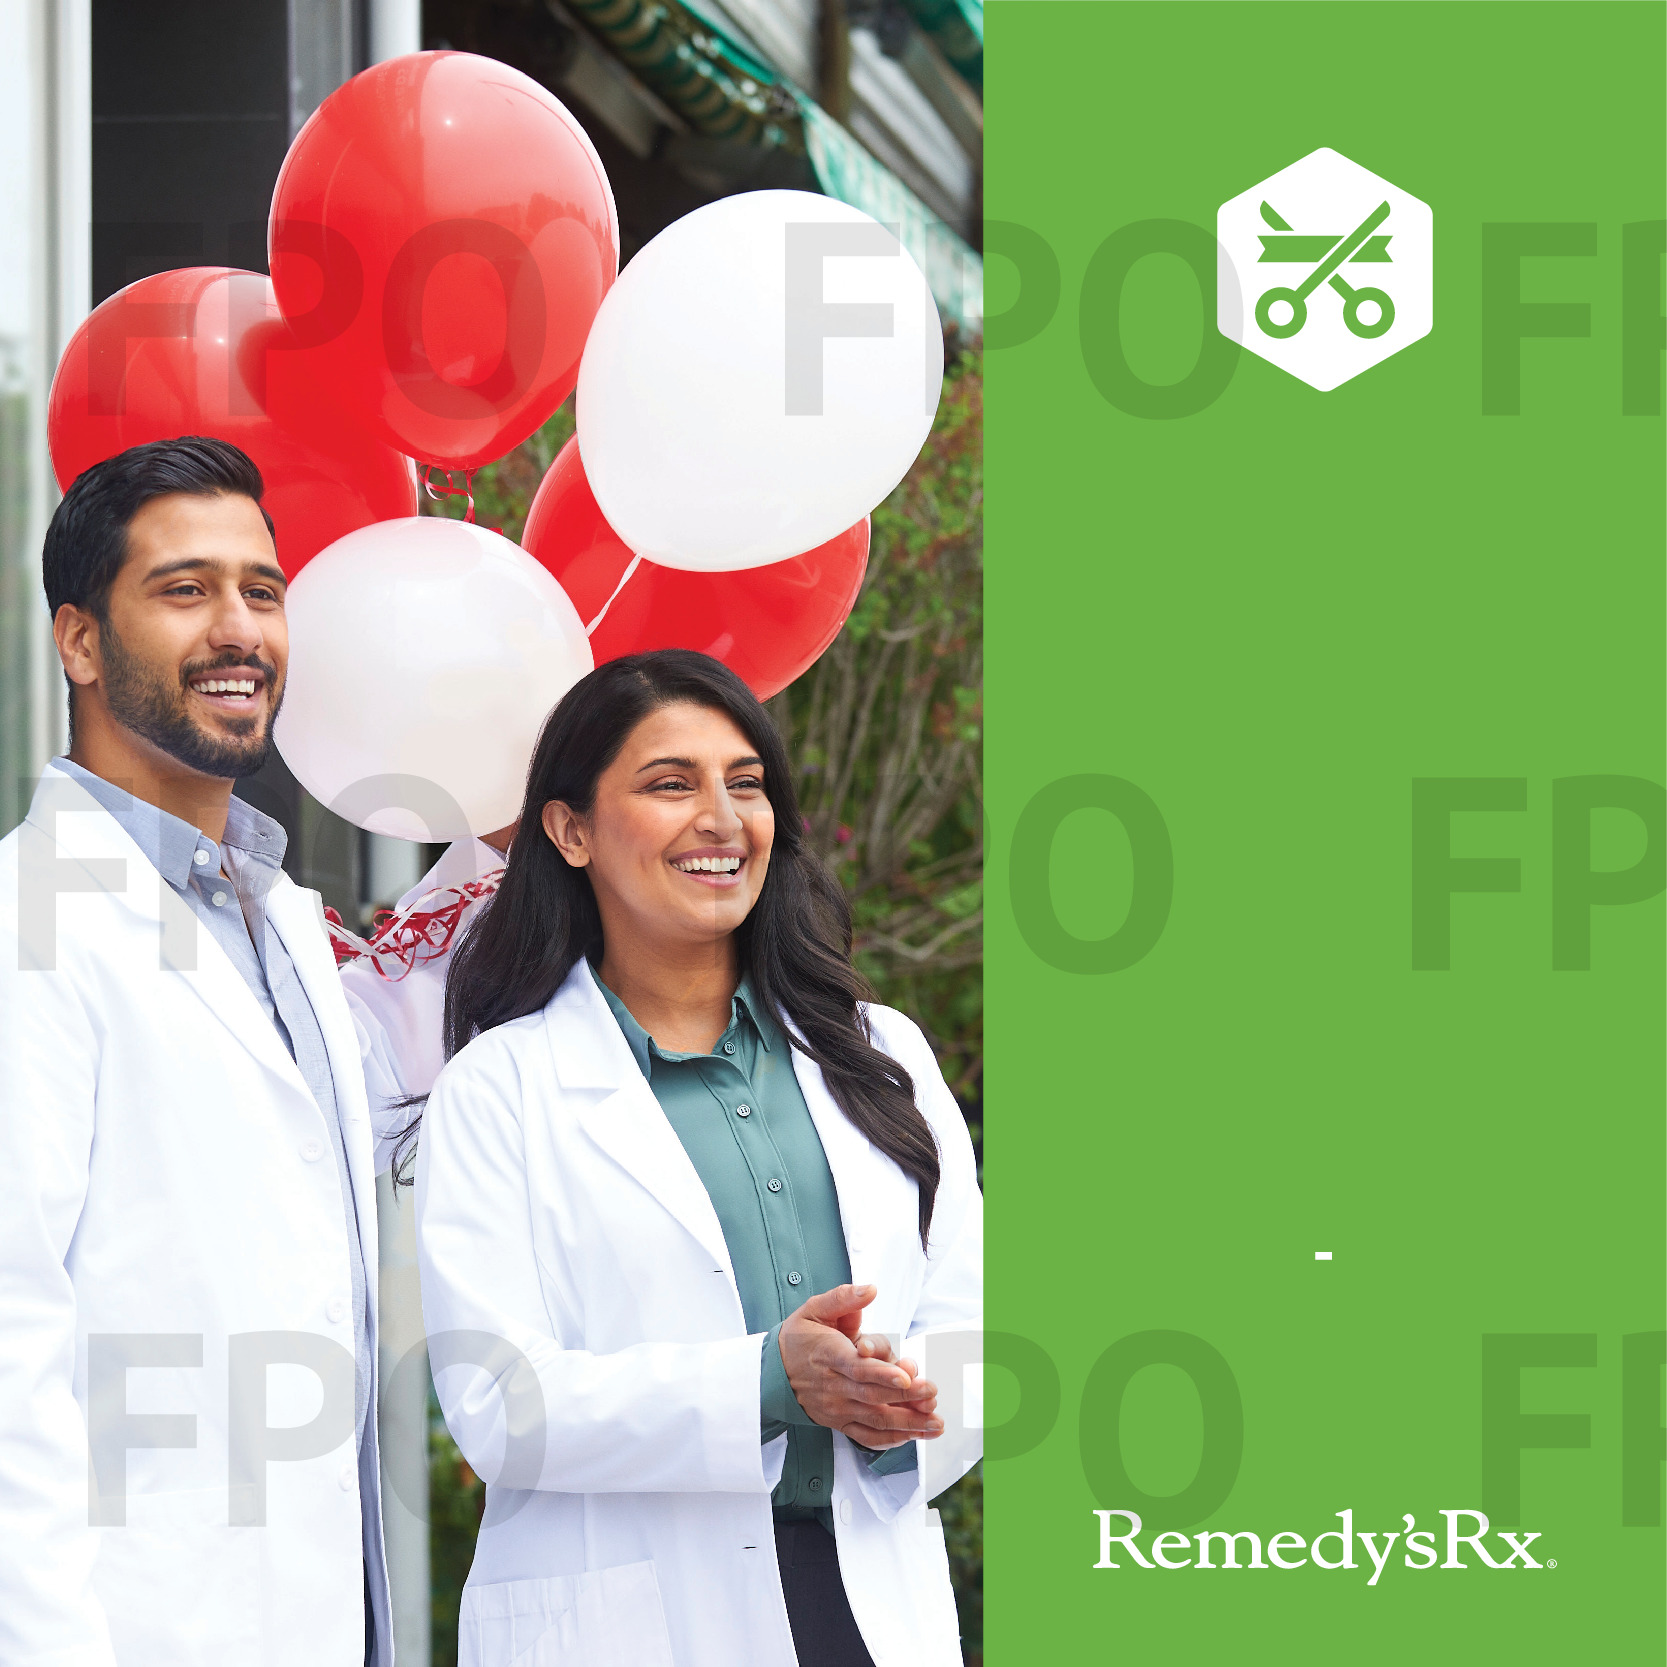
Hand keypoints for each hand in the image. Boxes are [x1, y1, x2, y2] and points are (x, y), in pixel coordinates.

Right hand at [778, 1283, 943, 1450]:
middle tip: (933, 1392)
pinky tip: (914, 1436)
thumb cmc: (799, 1337)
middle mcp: (833, 1386)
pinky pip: (866, 1436)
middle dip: (906, 1397)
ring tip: (935, 1423)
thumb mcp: (814, 1309)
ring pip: (875, 1420)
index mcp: (829, 1355)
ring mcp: (837, 1408)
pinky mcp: (839, 1422)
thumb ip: (843, 1299)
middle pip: (873, 1395)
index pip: (858, 1368)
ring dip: (908, 1423)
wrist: (772, 1372)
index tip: (907, 1376)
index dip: (883, 1373)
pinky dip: (891, 1440)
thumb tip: (871, 1289)